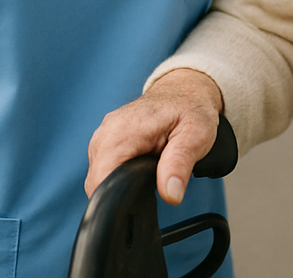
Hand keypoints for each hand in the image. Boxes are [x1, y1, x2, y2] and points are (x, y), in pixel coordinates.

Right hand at [86, 69, 224, 205]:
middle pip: (97, 183)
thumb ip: (179, 165)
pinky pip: (103, 168)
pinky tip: (139, 170)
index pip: (101, 181)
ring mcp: (102, 137)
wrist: (184, 90)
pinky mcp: (105, 141)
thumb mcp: (195, 136)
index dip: (118, 199)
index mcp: (121, 132)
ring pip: (99, 178)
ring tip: (148, 174)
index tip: (140, 202)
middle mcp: (105, 133)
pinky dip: (118, 175)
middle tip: (153, 184)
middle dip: (122, 194)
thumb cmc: (190, 109)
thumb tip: (170, 195)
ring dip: (120, 184)